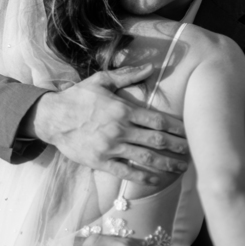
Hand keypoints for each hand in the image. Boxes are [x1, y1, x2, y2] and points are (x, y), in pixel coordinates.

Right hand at [27, 65, 188, 184]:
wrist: (52, 117)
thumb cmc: (78, 97)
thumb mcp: (101, 80)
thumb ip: (127, 74)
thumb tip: (150, 66)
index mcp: (122, 109)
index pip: (157, 120)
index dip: (176, 128)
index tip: (189, 132)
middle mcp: (120, 129)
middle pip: (156, 140)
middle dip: (177, 147)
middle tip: (192, 153)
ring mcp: (110, 146)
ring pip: (145, 158)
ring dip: (166, 164)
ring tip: (181, 168)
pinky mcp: (101, 161)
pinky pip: (126, 171)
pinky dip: (143, 176)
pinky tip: (156, 179)